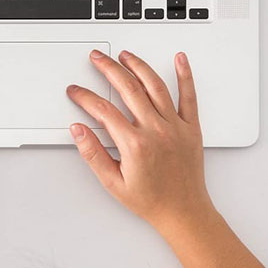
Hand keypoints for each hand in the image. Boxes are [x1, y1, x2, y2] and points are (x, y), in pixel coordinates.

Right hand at [66, 50, 214, 233]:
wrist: (184, 212)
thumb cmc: (151, 200)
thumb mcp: (113, 183)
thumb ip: (93, 154)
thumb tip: (78, 130)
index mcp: (135, 145)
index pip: (103, 110)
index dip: (85, 97)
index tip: (76, 91)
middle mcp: (156, 131)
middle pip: (128, 88)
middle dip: (108, 69)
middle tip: (97, 58)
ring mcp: (175, 127)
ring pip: (155, 86)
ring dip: (138, 66)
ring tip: (125, 55)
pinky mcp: (191, 128)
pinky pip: (189, 96)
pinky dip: (185, 75)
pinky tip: (180, 59)